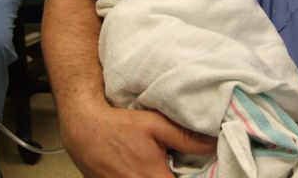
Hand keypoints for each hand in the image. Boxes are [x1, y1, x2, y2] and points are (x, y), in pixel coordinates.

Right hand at [62, 106, 216, 177]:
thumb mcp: (155, 124)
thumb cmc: (119, 125)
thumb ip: (185, 137)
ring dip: (161, 177)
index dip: (194, 177)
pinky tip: (147, 168)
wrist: (85, 129)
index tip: (195, 171)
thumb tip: (212, 144)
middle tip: (175, 165)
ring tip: (160, 166)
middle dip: (178, 177)